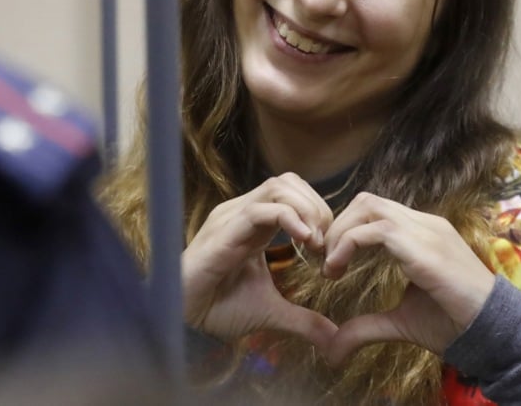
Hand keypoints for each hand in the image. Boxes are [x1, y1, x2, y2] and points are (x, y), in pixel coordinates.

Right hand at [182, 173, 337, 352]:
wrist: (185, 322)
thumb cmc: (219, 309)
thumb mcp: (272, 312)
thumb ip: (304, 320)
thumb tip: (334, 337)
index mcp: (254, 224)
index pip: (292, 192)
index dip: (318, 211)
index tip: (329, 248)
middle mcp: (242, 213)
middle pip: (288, 182)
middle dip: (317, 207)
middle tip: (327, 243)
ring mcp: (231, 218)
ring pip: (278, 187)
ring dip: (306, 210)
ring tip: (316, 242)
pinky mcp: (223, 232)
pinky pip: (260, 210)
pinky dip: (290, 219)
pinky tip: (304, 242)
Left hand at [322, 192, 494, 363]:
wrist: (493, 335)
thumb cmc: (453, 325)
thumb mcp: (399, 322)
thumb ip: (366, 326)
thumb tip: (332, 349)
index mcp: (422, 233)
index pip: (374, 210)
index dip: (344, 229)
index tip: (329, 261)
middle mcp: (424, 224)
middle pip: (367, 201)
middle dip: (337, 226)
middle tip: (323, 260)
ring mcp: (427, 231)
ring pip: (369, 207)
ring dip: (340, 233)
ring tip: (329, 266)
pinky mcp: (426, 248)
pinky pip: (378, 230)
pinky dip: (348, 243)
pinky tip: (338, 269)